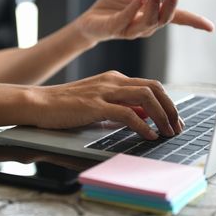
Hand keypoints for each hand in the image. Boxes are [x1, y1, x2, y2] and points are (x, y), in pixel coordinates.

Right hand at [31, 70, 184, 138]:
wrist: (38, 103)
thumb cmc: (65, 106)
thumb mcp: (97, 103)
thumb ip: (120, 106)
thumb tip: (145, 117)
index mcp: (114, 78)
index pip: (150, 85)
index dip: (167, 102)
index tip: (174, 120)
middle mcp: (112, 81)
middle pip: (154, 88)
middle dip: (170, 108)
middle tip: (177, 127)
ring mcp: (104, 91)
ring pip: (145, 97)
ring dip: (162, 116)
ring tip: (168, 132)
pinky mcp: (95, 106)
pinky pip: (127, 114)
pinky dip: (143, 125)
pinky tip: (149, 136)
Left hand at [74, 0, 214, 44]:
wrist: (89, 20)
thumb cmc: (114, 6)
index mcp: (152, 16)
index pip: (176, 19)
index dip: (193, 22)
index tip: (210, 28)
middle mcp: (144, 26)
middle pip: (164, 19)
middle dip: (172, 4)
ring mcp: (130, 30)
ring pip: (148, 21)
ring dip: (155, 4)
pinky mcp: (114, 28)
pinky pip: (126, 19)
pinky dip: (135, 8)